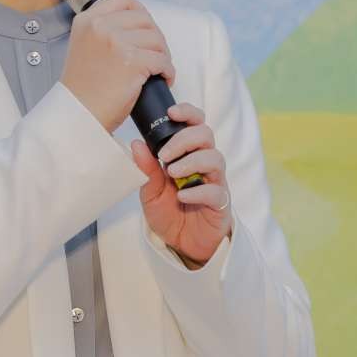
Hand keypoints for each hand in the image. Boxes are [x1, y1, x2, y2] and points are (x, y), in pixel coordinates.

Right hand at [60, 0, 175, 133]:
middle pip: (144, 19)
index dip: (140, 12)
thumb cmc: (83, 90)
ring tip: (158, 70)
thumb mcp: (83, 48)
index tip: (146, 27)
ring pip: (156, 39)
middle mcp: (100, 26)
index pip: (123, 0)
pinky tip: (162, 79)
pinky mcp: (132, 61)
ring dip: (163, 55)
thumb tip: (135, 26)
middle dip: (155, 38)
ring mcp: (116, 42)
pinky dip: (167, 71)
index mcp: (87, 21)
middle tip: (156, 55)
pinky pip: (162, 60)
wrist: (78, 114)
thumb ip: (102, 32)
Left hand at [129, 103, 230, 267]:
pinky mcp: (220, 203)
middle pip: (206, 135)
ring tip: (173, 173)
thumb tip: (136, 143)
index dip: (188, 113)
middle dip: (184, 139)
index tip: (171, 112)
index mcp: (189, 155)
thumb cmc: (169, 213)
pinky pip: (216, 191)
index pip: (195, 124)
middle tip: (164, 155)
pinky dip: (198, 191)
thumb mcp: (150, 191)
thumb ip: (146, 169)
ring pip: (215, 158)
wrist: (182, 245)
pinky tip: (182, 196)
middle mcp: (204, 164)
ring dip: (192, 161)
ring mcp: (215, 182)